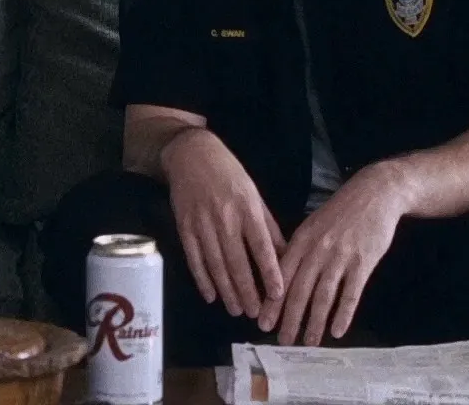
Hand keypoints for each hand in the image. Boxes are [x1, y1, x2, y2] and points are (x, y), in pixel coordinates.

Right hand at [161, 129, 285, 320]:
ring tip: (236, 310)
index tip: (278, 294)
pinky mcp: (184, 227)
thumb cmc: (230, 174)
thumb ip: (268, 226)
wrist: (191, 155)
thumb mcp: (254, 194)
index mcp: (247, 208)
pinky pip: (194, 258)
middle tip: (256, 314)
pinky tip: (211, 295)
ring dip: (227, 290)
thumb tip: (285, 255)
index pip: (261, 246)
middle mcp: (225, 218)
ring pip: (216, 265)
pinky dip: (202, 279)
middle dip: (247, 290)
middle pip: (237, 261)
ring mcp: (202, 224)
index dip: (270, 271)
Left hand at [261, 165, 407, 346]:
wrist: (375, 193)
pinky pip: (351, 293)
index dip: (272, 301)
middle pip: (299, 290)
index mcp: (301, 240)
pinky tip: (337, 331)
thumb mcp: (313, 224)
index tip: (263, 322)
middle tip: (283, 340)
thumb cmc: (341, 211)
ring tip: (309, 341)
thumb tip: (281, 276)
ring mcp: (341, 257)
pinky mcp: (363, 262)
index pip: (281, 276)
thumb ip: (298, 249)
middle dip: (289, 318)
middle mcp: (318, 250)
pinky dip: (343, 314)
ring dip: (315, 322)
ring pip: (323, 296)